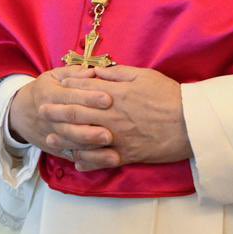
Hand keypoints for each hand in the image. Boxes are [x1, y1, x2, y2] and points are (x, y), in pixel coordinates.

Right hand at [5, 66, 110, 156]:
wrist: (20, 113)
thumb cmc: (44, 91)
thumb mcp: (53, 76)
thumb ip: (74, 73)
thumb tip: (93, 72)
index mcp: (50, 94)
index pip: (71, 96)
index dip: (89, 98)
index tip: (108, 99)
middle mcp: (50, 116)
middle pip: (70, 122)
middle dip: (91, 126)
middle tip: (110, 131)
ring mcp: (53, 134)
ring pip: (71, 141)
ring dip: (91, 145)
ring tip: (110, 147)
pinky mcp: (57, 148)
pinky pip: (72, 155)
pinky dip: (88, 159)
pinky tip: (104, 160)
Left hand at [58, 65, 190, 169]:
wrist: (191, 123)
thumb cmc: (168, 96)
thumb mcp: (143, 76)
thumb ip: (116, 75)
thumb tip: (96, 72)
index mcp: (114, 96)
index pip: (83, 92)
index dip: (66, 91)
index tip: (53, 89)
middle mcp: (111, 117)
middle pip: (77, 114)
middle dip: (57, 112)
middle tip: (41, 111)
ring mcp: (117, 137)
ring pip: (84, 138)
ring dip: (65, 138)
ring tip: (50, 137)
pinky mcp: (127, 154)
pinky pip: (102, 160)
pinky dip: (87, 161)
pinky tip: (76, 161)